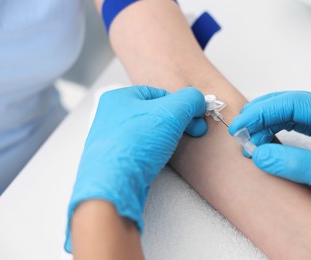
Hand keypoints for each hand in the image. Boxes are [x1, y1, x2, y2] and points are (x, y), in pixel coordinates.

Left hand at [65, 86, 206, 251]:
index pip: (159, 93)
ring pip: (149, 133)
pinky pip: (142, 151)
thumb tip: (199, 100)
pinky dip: (155, 153)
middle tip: (192, 132)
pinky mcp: (117, 161)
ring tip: (173, 148)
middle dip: (176, 123)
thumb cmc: (134, 145)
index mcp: (119, 97)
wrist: (113, 186)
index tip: (196, 118)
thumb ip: (189, 100)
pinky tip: (160, 160)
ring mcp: (113, 140)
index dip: (181, 105)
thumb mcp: (171, 113)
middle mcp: (112, 117)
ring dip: (166, 139)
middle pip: (155, 113)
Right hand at [229, 91, 310, 225]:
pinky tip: (269, 142)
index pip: (293, 103)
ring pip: (294, 116)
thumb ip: (296, 163)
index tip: (242, 124)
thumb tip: (260, 154)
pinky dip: (280, 135)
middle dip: (262, 113)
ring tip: (250, 137)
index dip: (263, 111)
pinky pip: (300, 131)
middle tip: (240, 128)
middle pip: (291, 104)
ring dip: (269, 124)